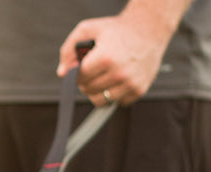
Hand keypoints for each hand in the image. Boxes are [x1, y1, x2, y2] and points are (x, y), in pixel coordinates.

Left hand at [57, 11, 173, 106]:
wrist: (149, 30)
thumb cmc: (117, 30)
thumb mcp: (89, 29)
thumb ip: (69, 49)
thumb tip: (62, 73)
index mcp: (105, 58)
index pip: (79, 78)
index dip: (77, 72)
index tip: (82, 66)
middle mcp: (119, 73)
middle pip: (88, 90)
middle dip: (86, 81)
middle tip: (92, 70)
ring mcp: (130, 83)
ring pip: (101, 100)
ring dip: (97, 91)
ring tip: (102, 77)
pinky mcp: (139, 90)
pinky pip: (117, 102)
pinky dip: (114, 94)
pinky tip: (117, 80)